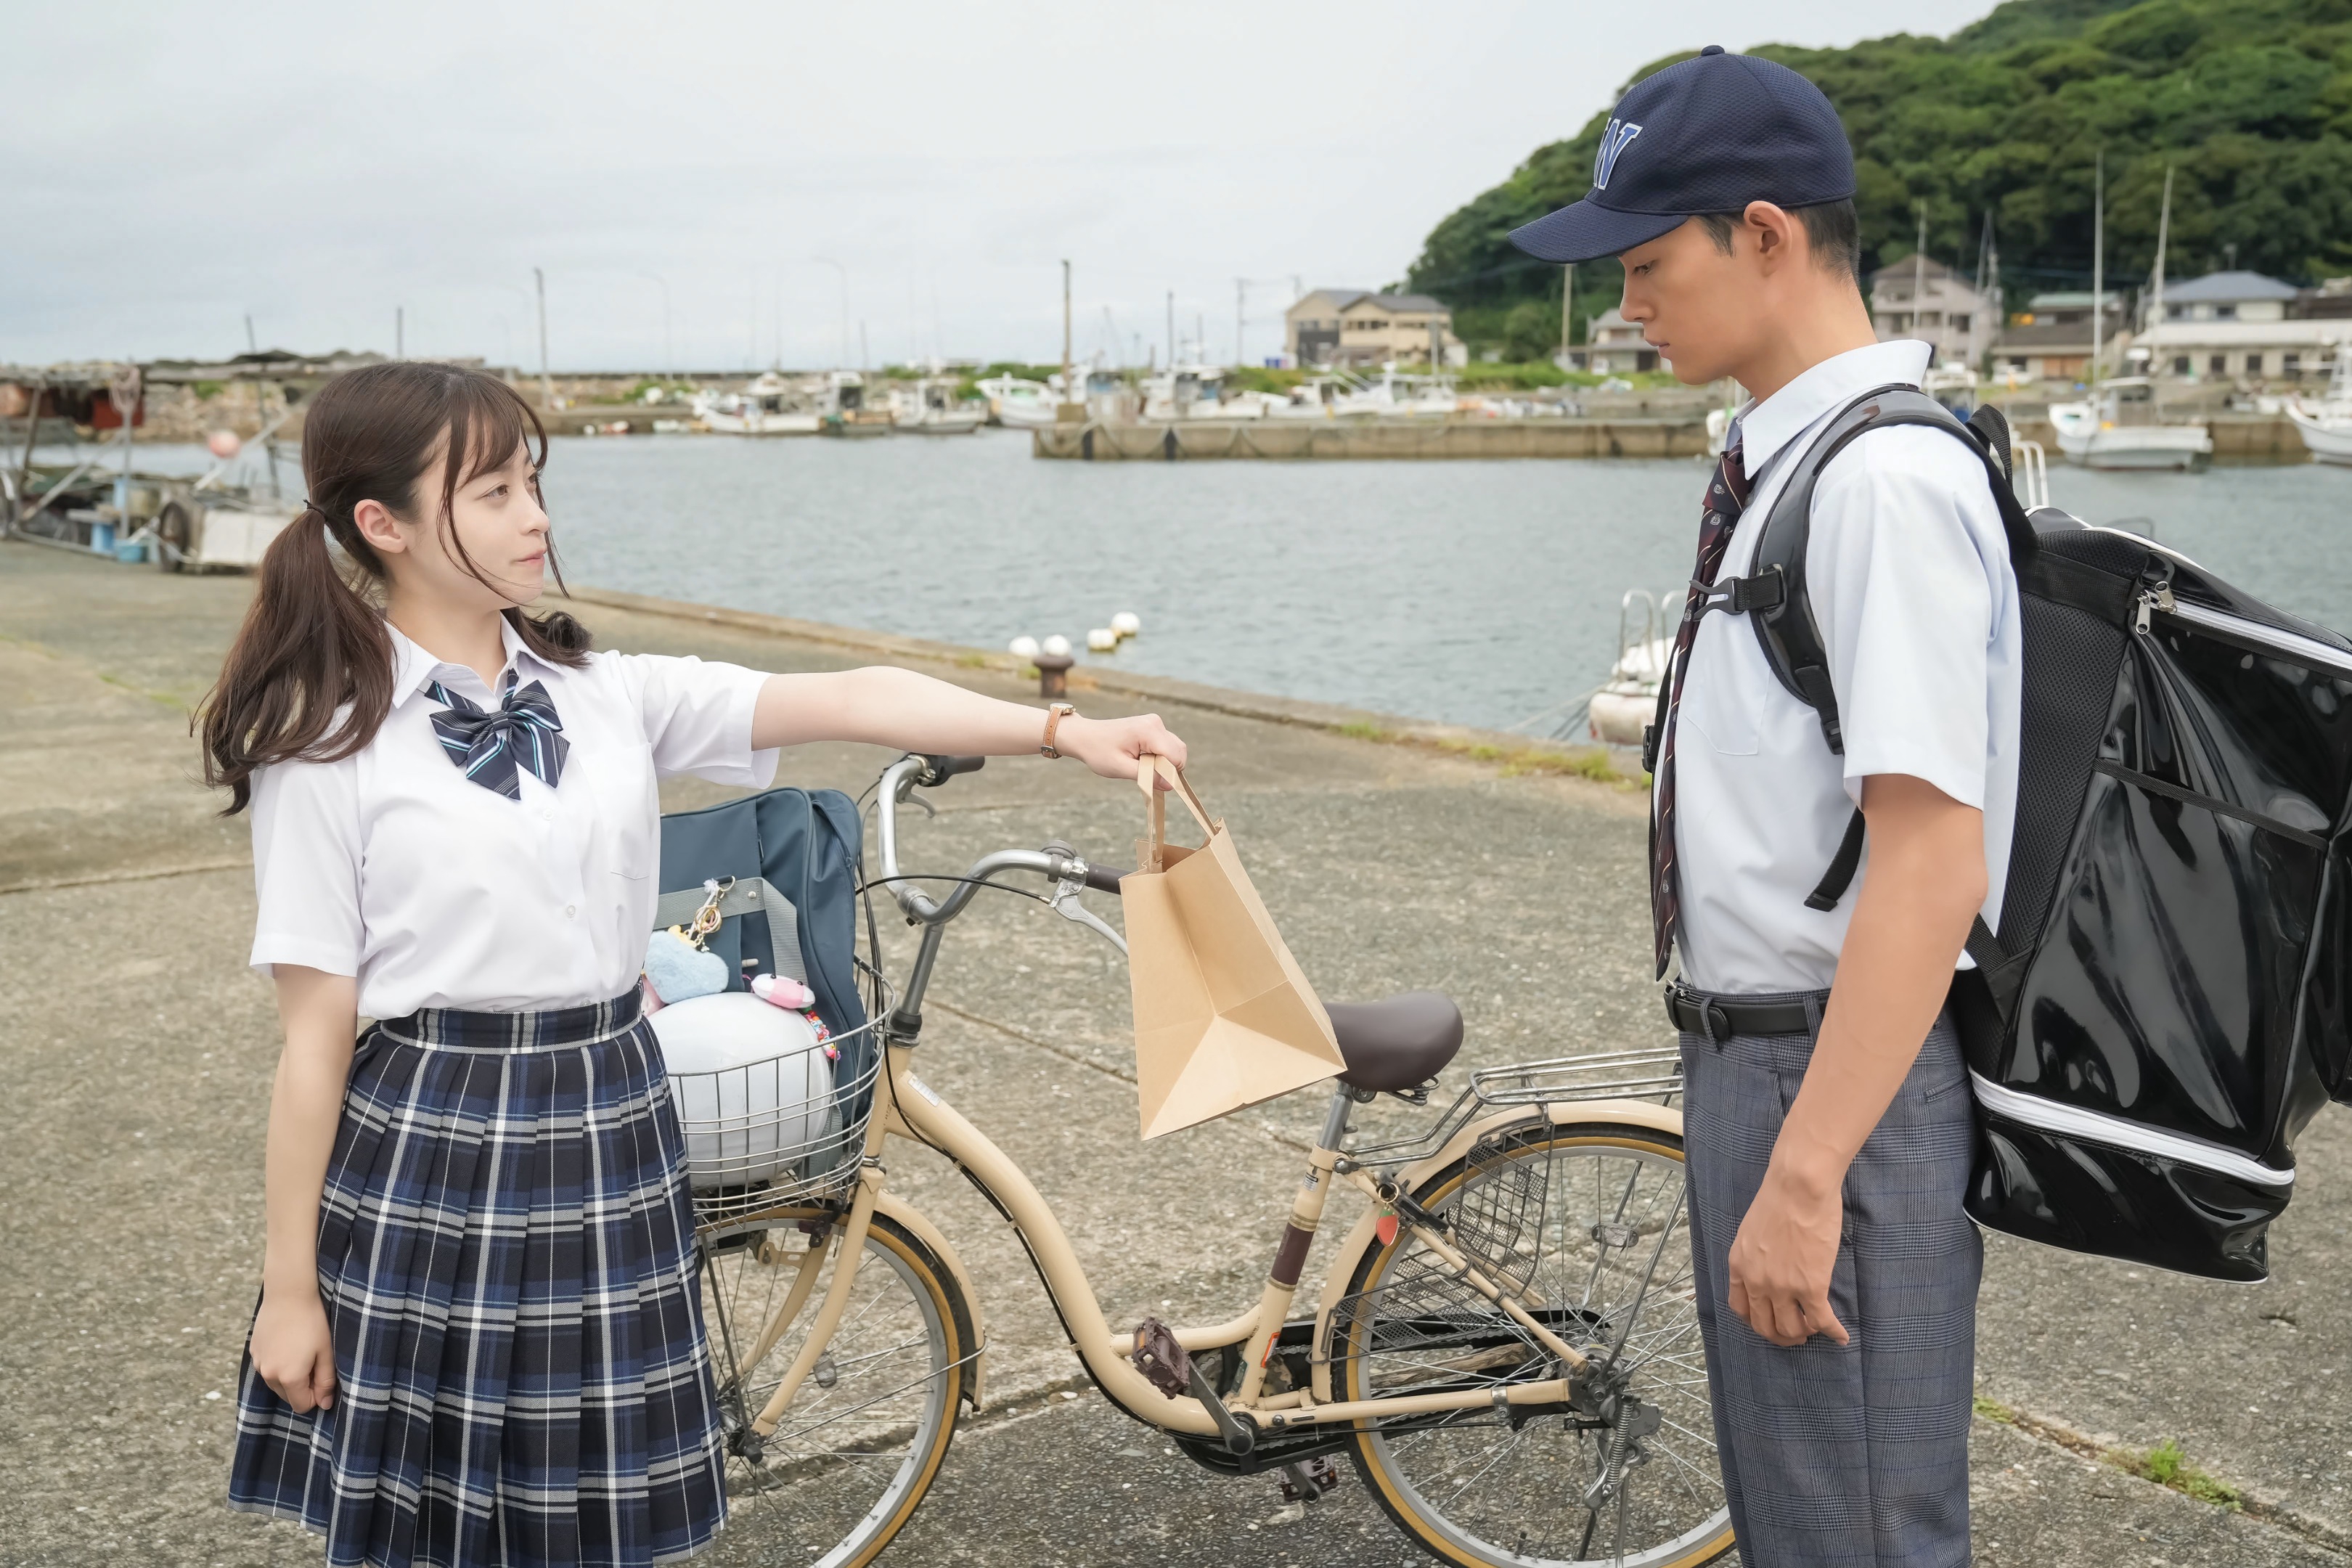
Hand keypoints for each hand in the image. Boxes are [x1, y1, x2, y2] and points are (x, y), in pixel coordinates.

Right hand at [251, 1283, 337, 1412]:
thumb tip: (324, 1405)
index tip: (322, 1377)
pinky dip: (278, 1364)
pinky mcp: (253, 1352)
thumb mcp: (326, 1352)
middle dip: (302, 1387)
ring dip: (289, 1376)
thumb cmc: (312, 1322)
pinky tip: (288, 1343)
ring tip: (301, 1350)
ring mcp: (258, 1363)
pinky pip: (267, 1368)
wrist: (288, 1294)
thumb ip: (325, 1381)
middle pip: (288, 1397)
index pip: (301, 1405)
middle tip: (314, 1361)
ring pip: (276, 1383)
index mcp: (289, 1377)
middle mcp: (269, 1375)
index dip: (315, 1396)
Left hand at [1054, 712, 1187, 782]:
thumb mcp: (1121, 768)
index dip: (1168, 773)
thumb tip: (1170, 785)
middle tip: (1144, 773)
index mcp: (1148, 731)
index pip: (1175, 757)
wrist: (1085, 736)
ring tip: (1140, 765)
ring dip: (1163, 763)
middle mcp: (1155, 723)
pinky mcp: (1153, 727)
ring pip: (1175, 749)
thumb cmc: (1098, 752)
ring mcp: (1155, 723)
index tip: (1150, 779)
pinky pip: (1167, 746)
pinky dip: (1160, 757)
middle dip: (1167, 768)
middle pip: (1179, 752)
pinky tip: (1141, 760)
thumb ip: (1147, 777)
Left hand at [1725, 1164, 1848, 1347]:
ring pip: (1791, 1329)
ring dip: (1804, 1334)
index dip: (1757, 1321)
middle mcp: (1757, 1282)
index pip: (1741, 1308)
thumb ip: (1755, 1255)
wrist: (1799, 1187)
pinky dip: (1832, 1332)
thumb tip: (1769, 1268)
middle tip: (1796, 1332)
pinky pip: (1821, 1321)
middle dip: (1781, 1335)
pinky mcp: (1811, 1286)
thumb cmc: (1779, 1198)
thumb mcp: (1752, 1231)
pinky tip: (1841, 1336)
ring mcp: (1783, 1287)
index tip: (1770, 1321)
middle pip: (1764, 1326)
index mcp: (1740, 1266)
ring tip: (1815, 1328)